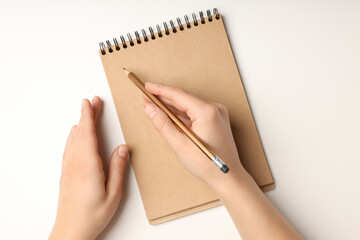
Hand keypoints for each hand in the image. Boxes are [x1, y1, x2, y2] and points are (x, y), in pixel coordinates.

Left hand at [49, 97, 128, 239]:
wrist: (71, 230)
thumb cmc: (93, 214)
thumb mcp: (114, 193)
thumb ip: (118, 169)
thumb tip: (122, 148)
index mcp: (89, 165)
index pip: (88, 133)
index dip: (90, 116)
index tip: (91, 102)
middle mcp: (76, 163)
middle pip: (81, 132)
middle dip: (86, 115)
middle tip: (92, 101)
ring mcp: (69, 167)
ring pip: (74, 139)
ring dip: (80, 123)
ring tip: (85, 113)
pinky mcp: (67, 173)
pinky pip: (69, 148)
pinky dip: (73, 136)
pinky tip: (74, 134)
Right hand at [143, 83, 302, 238]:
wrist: (227, 176)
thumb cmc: (207, 164)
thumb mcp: (180, 144)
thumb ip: (163, 124)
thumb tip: (150, 109)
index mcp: (207, 112)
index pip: (178, 95)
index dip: (160, 90)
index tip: (147, 86)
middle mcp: (214, 109)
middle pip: (183, 99)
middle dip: (164, 98)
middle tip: (146, 97)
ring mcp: (216, 114)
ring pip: (189, 106)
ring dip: (171, 106)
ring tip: (154, 105)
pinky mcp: (215, 120)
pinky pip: (195, 113)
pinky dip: (181, 114)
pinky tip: (169, 114)